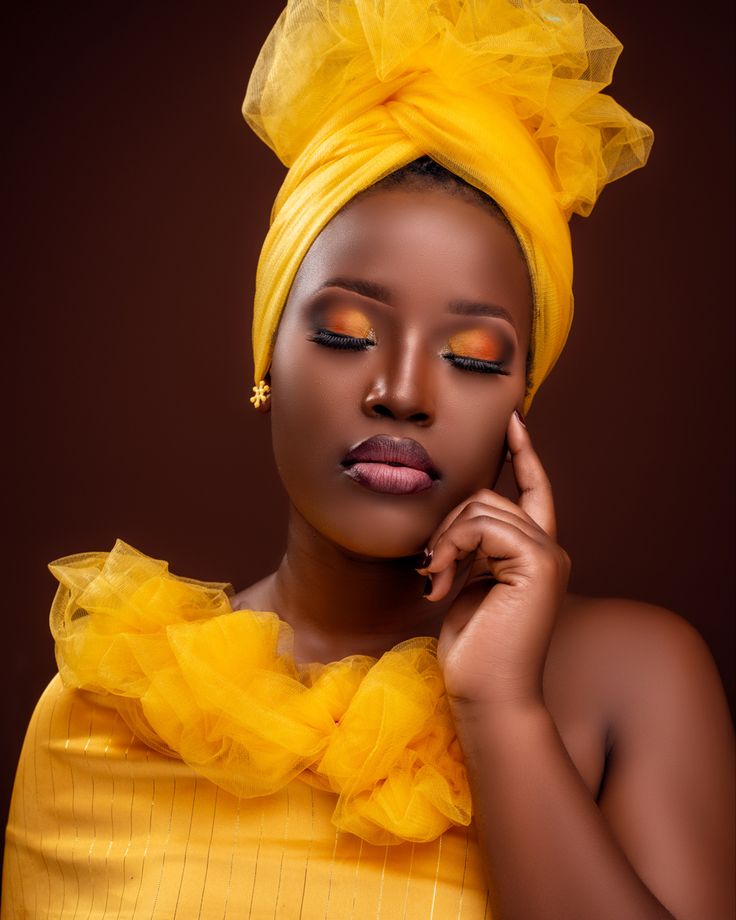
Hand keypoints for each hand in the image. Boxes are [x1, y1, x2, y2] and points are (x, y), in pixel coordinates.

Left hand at [417, 411, 569, 708]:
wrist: (487, 695)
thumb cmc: (472, 651)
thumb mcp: (467, 585)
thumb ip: (472, 548)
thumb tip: (452, 521)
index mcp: (532, 553)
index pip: (532, 490)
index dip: (524, 454)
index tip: (512, 421)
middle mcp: (547, 548)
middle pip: (486, 496)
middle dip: (446, 527)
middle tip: (430, 569)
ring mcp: (547, 554)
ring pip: (480, 507)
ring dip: (444, 540)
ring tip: (434, 579)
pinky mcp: (538, 562)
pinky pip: (482, 524)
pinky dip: (452, 546)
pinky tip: (441, 578)